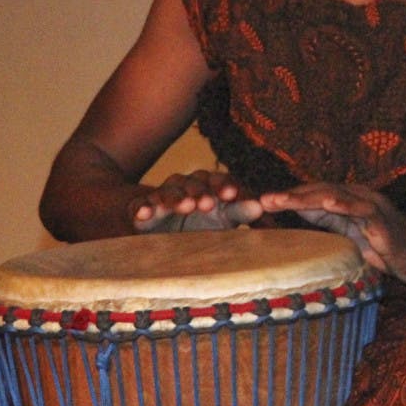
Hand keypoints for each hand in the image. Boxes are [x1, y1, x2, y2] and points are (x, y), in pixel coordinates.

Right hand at [130, 169, 263, 232]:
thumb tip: (266, 210)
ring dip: (176, 197)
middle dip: (201, 191)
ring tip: (184, 206)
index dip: (225, 187)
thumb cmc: (202, 223)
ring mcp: (163, 196)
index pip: (220, 182)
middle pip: (194, 182)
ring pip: (169, 190)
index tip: (231, 195)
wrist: (160, 224)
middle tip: (207, 203)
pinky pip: (140, 205)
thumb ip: (242, 212)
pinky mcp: (141, 209)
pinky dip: (142, 207)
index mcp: (211, 186)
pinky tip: (145, 212)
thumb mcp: (225, 219)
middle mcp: (187, 186)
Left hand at [260, 181, 405, 285]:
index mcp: (350, 202)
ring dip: (307, 197)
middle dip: (290, 196)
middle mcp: (359, 198)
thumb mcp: (353, 238)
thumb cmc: (389, 252)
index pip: (314, 196)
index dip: (289, 198)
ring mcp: (372, 207)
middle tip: (263, 200)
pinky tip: (327, 202)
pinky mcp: (384, 221)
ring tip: (283, 200)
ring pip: (335, 196)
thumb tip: (301, 222)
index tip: (262, 203)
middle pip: (319, 192)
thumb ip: (331, 225)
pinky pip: (362, 209)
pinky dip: (344, 204)